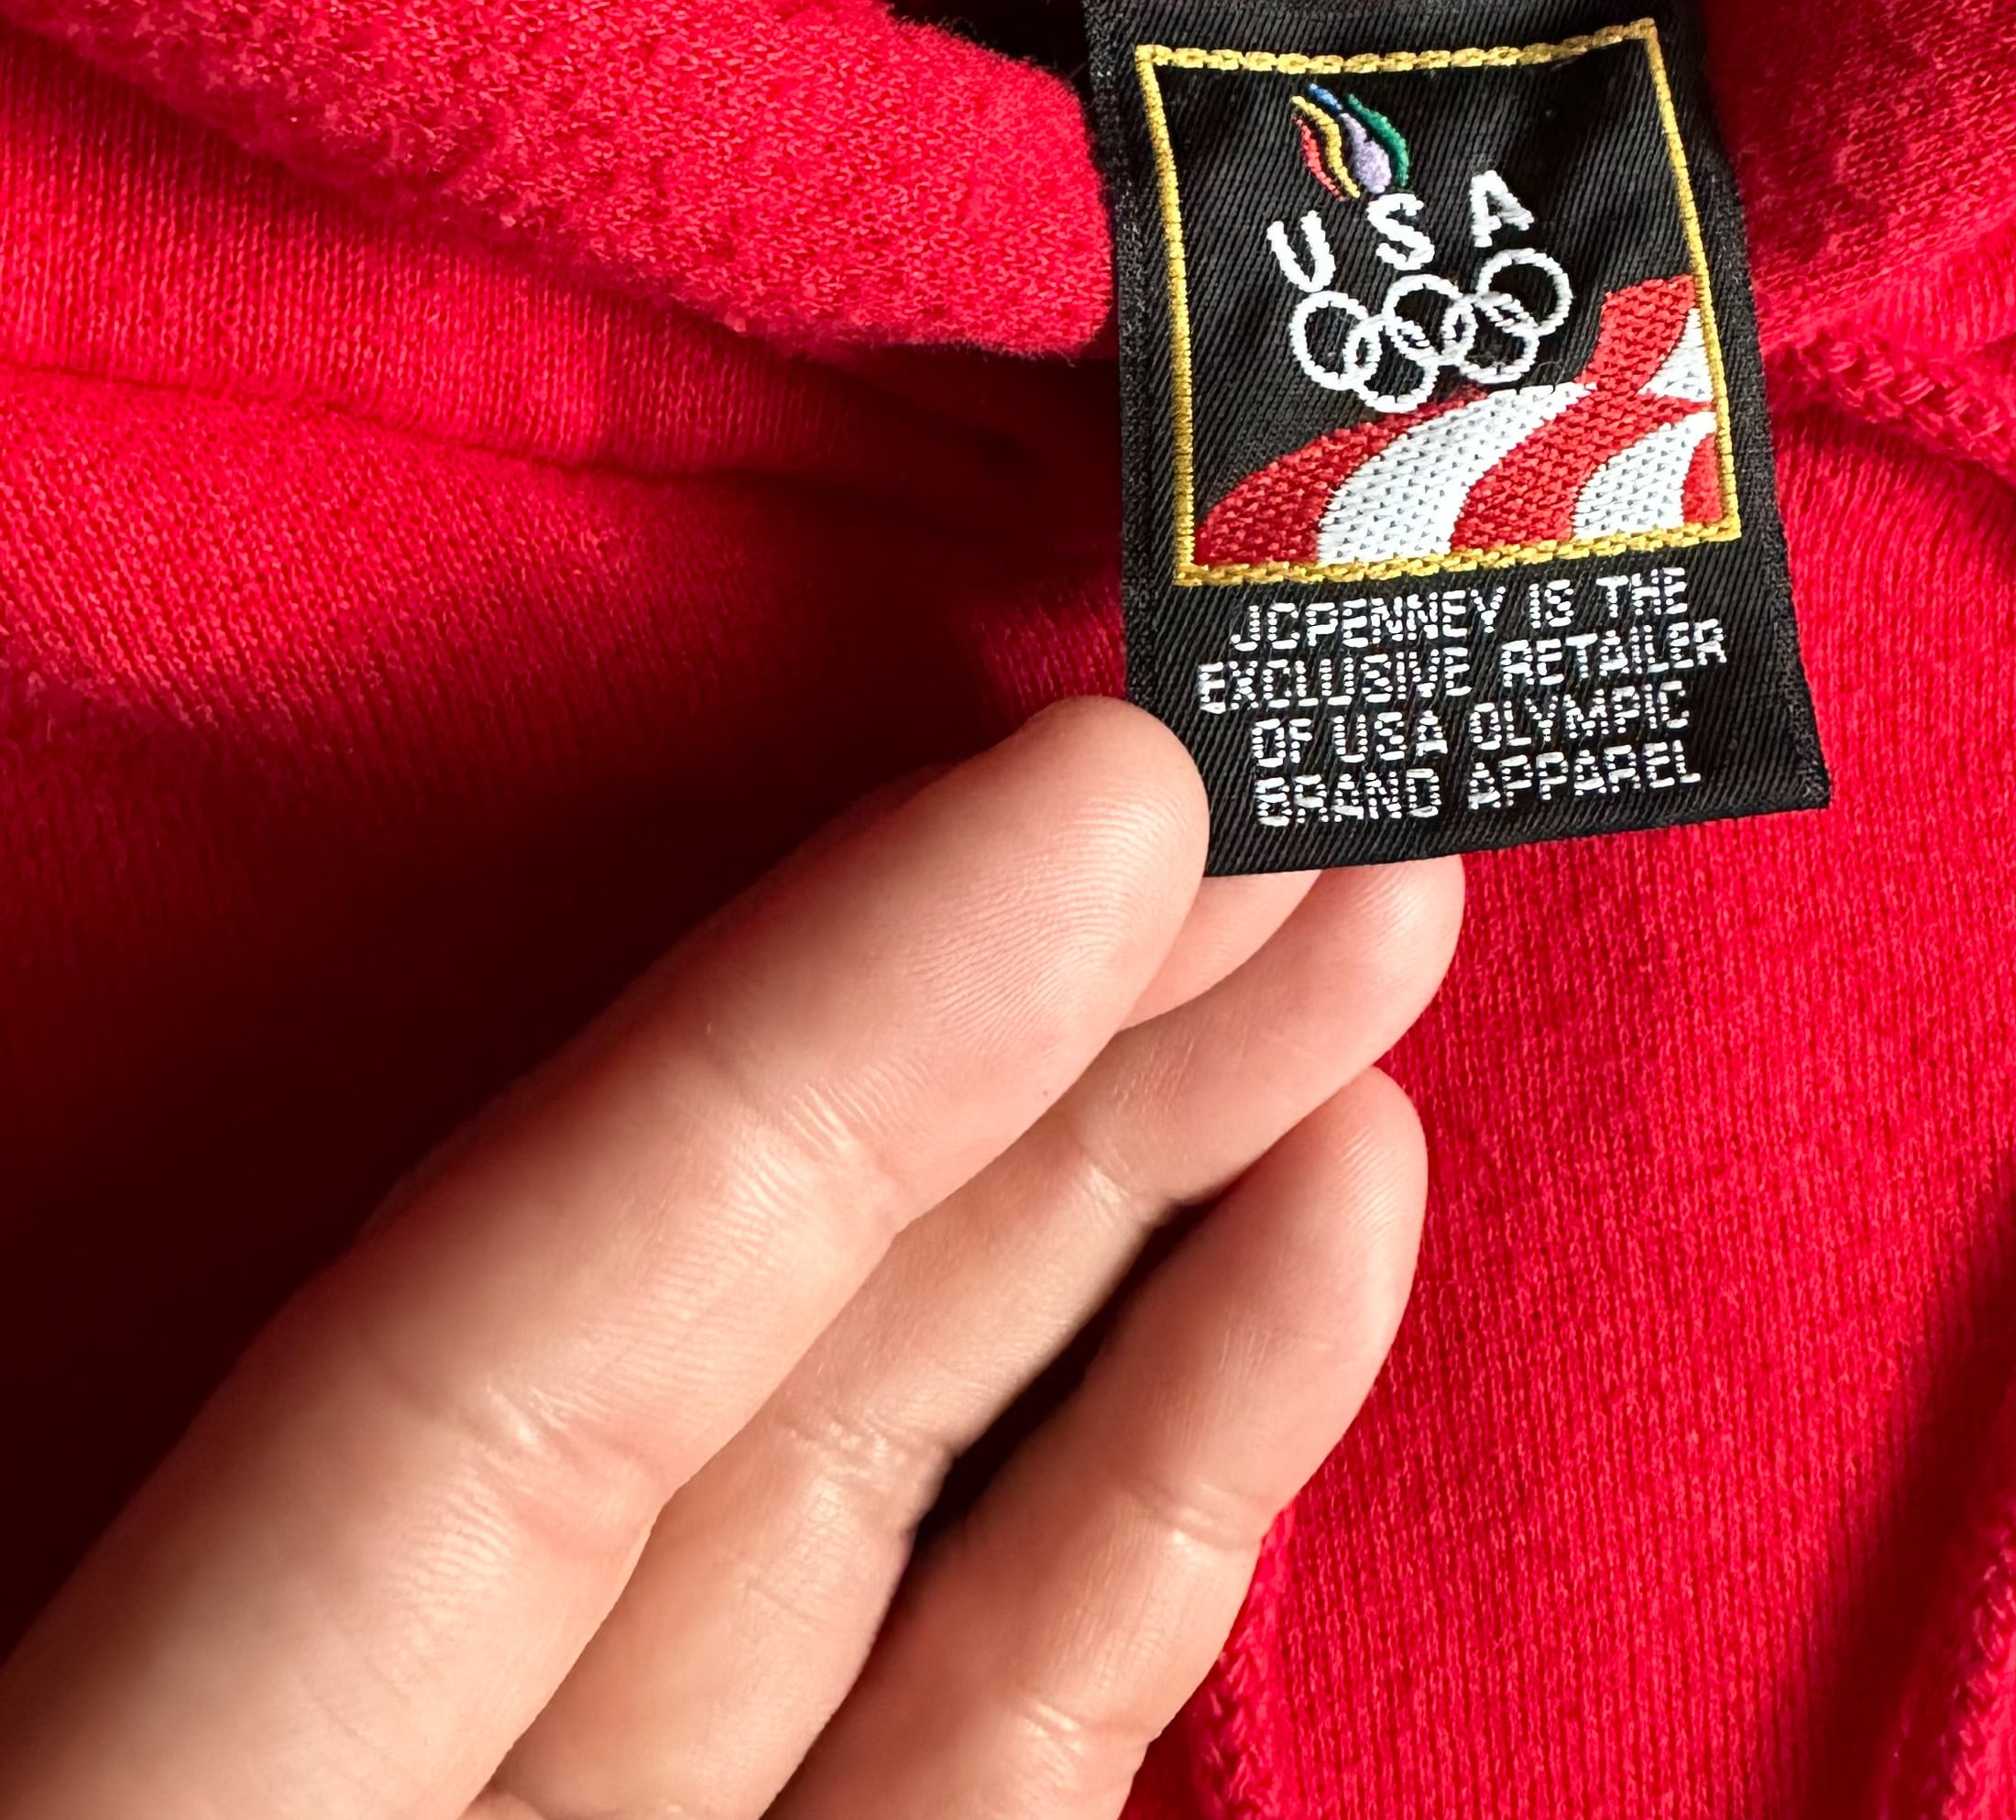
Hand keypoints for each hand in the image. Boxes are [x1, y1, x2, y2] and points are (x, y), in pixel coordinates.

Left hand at [0, 699, 1460, 1819]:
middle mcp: (412, 1755)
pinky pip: (1026, 1709)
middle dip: (1051, 1031)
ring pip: (925, 1481)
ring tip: (1371, 925)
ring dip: (1174, 1187)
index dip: (801, 1050)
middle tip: (1296, 772)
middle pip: (752, 1337)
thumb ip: (486, 1503)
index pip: (497, 1341)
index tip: (1107, 788)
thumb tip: (792, 1172)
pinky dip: (1190, 1468)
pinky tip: (1330, 1227)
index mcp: (166, 1769)